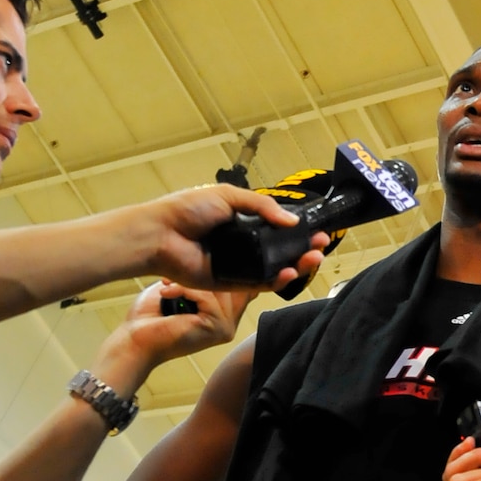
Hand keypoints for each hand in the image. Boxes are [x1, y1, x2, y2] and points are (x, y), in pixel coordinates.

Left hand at [117, 187, 330, 292]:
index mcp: (239, 222)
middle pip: (279, 251)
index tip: (316, 230)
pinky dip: (274, 280)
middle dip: (302, 249)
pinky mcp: (227, 284)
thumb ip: (262, 207)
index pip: (275, 229)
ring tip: (313, 259)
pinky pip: (255, 284)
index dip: (297, 231)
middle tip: (320, 246)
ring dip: (295, 265)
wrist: (160, 234)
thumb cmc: (187, 210)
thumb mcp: (229, 196)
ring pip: (272, 269)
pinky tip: (290, 273)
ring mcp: (235, 265)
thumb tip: (292, 221)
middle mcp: (240, 245)